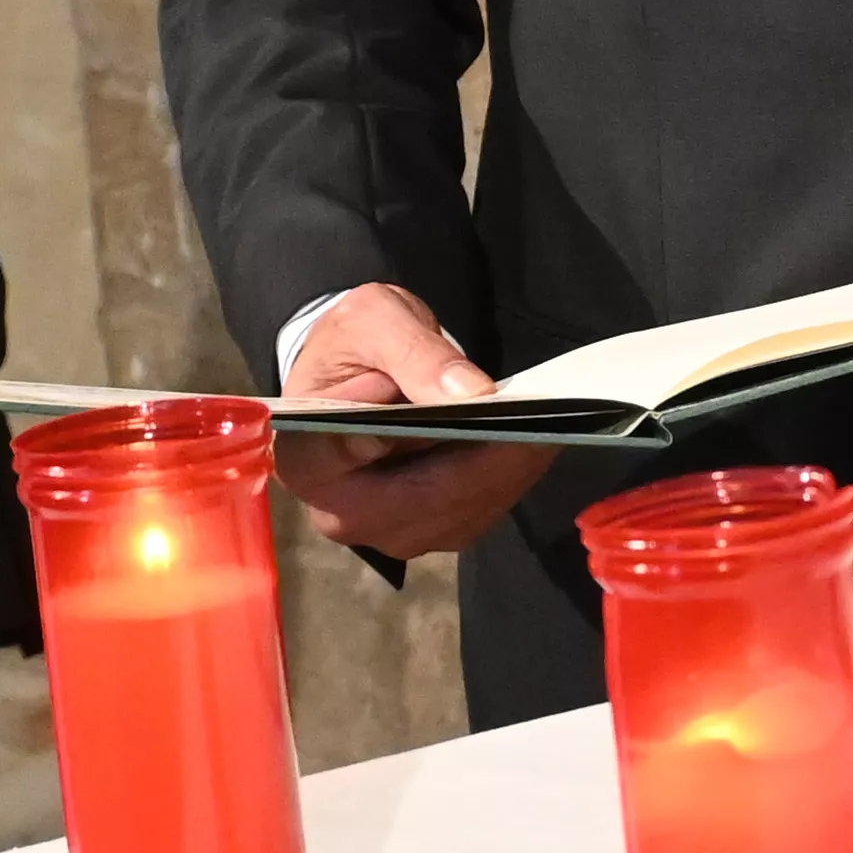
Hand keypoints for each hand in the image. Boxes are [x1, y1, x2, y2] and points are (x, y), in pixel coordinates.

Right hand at [272, 283, 556, 557]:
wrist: (356, 373)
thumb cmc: (353, 346)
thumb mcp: (374, 320)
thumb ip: (414, 352)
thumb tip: (471, 395)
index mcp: (305, 457)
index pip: (344, 459)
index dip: (399, 444)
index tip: (451, 413)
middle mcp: (338, 512)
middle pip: (421, 499)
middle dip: (485, 462)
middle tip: (541, 421)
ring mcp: (385, 532)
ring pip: (458, 513)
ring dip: (507, 473)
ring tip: (547, 427)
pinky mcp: (427, 532)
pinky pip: (476, 515)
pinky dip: (509, 480)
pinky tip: (534, 444)